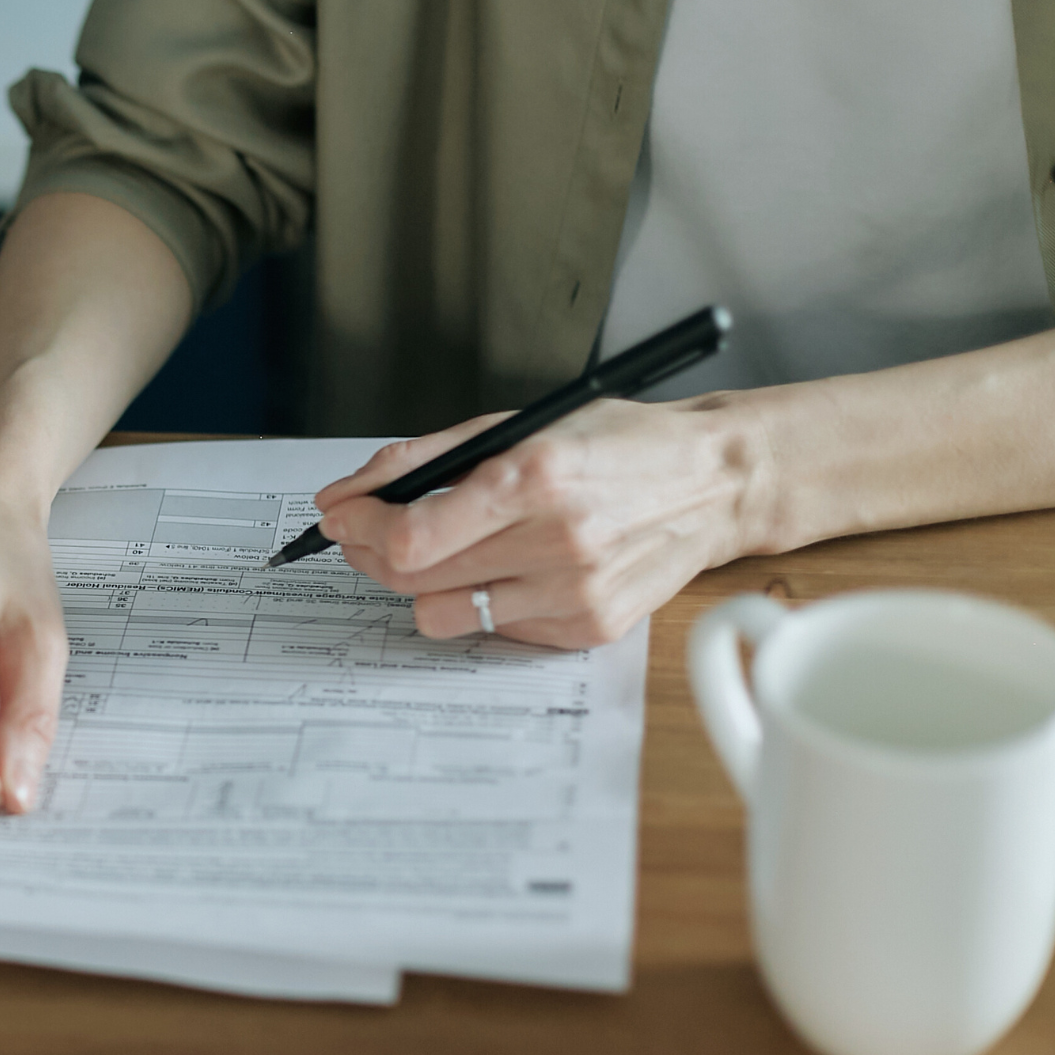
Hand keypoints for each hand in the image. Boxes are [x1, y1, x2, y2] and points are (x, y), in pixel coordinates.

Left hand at [314, 396, 771, 646]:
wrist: (713, 484)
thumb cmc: (615, 445)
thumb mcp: (517, 425)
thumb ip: (422, 459)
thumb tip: (346, 494)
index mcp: (534, 478)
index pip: (410, 536)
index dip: (359, 530)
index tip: (340, 517)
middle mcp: (557, 541)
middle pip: (415, 579)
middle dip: (371, 555)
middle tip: (367, 534)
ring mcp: (575, 592)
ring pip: (444, 615)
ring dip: (422, 585)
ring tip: (440, 552)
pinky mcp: (589, 627)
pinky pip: (496, 629)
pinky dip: (482, 600)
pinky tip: (506, 568)